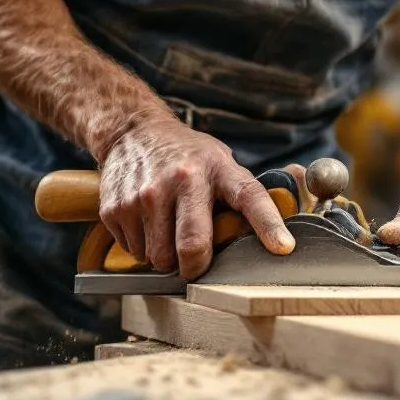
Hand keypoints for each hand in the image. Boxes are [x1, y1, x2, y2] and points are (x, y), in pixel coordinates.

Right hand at [97, 115, 294, 278]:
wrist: (132, 133)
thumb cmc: (187, 156)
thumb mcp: (221, 164)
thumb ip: (243, 196)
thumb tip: (278, 236)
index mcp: (216, 169)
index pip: (250, 198)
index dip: (269, 226)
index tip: (284, 248)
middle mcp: (180, 180)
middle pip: (192, 248)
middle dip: (195, 266)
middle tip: (195, 259)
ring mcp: (144, 196)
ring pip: (158, 258)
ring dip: (165, 256)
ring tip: (168, 229)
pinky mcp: (115, 209)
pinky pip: (134, 253)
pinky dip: (143, 248)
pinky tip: (148, 224)